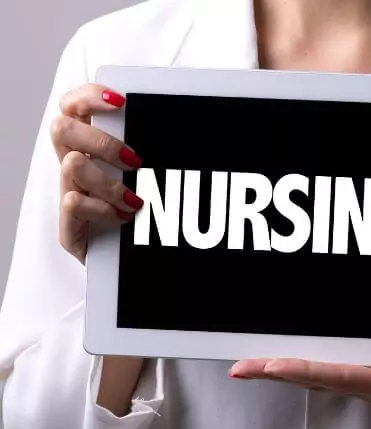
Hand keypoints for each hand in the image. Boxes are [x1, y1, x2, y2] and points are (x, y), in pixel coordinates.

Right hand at [52, 84, 143, 262]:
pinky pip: (73, 202)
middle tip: (134, 161)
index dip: (90, 96)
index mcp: (89, 146)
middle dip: (102, 141)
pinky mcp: (68, 225)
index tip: (121, 101)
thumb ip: (149, 151)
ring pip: (72, 164)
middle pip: (61, 128)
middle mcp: (73, 164)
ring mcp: (68, 192)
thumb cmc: (145, 212)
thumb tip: (179, 125)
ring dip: (109, 182)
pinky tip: (124, 218)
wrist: (133, 260)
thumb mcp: (150, 177)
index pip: (73, 105)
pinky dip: (103, 209)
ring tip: (135, 201)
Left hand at [229, 317, 370, 428]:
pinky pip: (334, 362)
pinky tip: (289, 349)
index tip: (272, 364)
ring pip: (322, 371)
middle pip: (321, 376)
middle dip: (280, 370)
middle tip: (240, 363)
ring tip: (250, 358)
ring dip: (286, 365)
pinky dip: (306, 357)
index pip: (345, 375)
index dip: (307, 369)